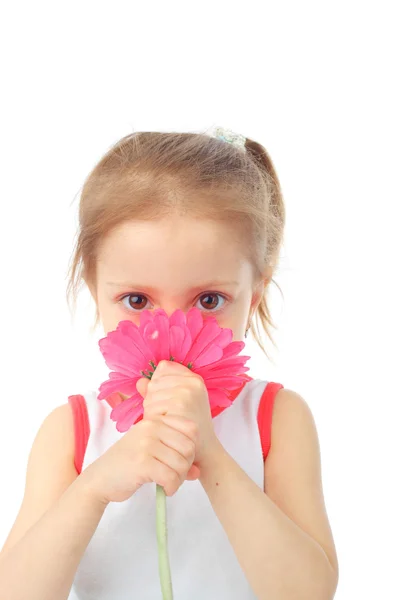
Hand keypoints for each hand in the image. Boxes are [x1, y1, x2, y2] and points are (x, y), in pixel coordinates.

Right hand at [80, 414, 198, 504]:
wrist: (100, 479)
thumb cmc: (128, 464)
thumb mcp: (152, 453)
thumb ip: (176, 457)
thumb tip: (198, 471)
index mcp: (155, 420)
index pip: (191, 428)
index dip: (192, 448)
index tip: (180, 460)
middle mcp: (151, 427)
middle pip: (189, 447)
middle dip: (186, 466)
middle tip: (175, 475)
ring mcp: (146, 443)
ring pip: (182, 463)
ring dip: (179, 479)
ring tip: (169, 483)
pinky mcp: (142, 462)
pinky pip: (171, 477)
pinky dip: (171, 487)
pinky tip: (164, 489)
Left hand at [137, 360, 219, 469]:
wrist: (202, 452)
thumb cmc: (187, 429)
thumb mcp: (176, 405)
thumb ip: (159, 390)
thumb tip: (140, 382)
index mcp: (194, 378)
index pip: (163, 368)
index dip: (159, 386)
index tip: (168, 401)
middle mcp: (192, 381)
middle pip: (154, 382)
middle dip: (154, 399)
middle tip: (168, 416)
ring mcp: (187, 391)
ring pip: (150, 394)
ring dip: (152, 410)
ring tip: (167, 422)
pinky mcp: (180, 403)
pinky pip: (151, 406)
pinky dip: (153, 418)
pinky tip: (165, 427)